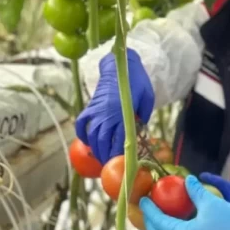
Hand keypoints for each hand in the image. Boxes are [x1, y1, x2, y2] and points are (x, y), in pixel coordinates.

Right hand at [75, 49, 153, 163]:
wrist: (120, 64)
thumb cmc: (137, 80)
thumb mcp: (147, 98)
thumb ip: (143, 116)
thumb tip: (140, 129)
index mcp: (123, 114)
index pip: (121, 140)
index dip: (120, 154)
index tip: (122, 163)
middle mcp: (108, 114)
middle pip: (104, 141)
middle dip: (106, 156)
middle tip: (110, 165)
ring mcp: (97, 110)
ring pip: (93, 136)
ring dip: (95, 149)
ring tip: (100, 157)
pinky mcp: (91, 105)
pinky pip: (82, 122)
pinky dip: (82, 133)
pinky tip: (86, 141)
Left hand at [140, 176, 229, 229]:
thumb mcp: (212, 204)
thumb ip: (196, 192)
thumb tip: (187, 180)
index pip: (159, 223)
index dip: (149, 210)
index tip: (142, 199)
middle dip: (151, 222)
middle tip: (146, 207)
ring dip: (162, 228)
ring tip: (159, 213)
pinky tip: (178, 221)